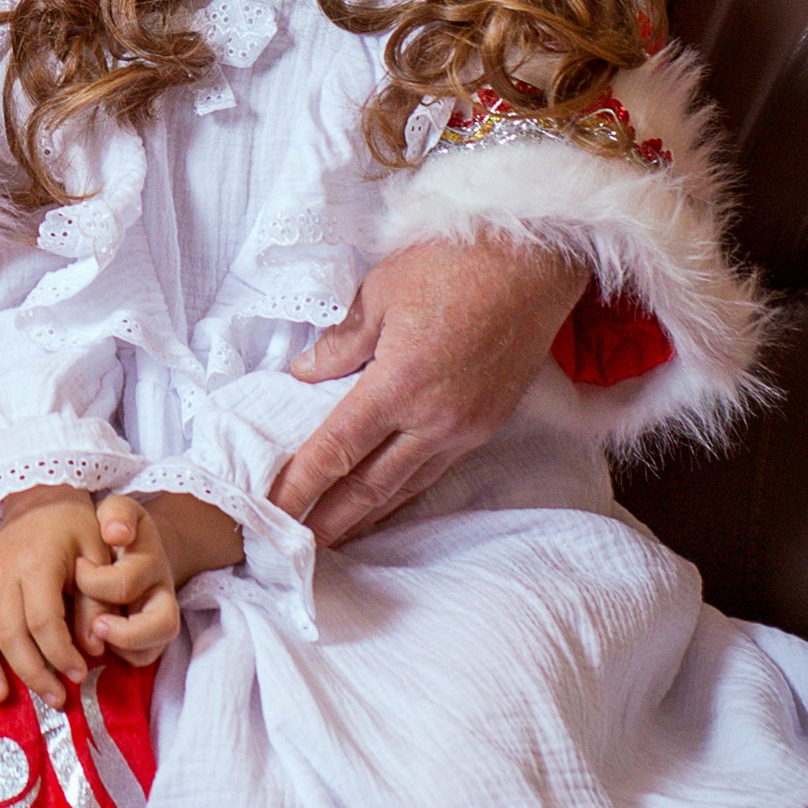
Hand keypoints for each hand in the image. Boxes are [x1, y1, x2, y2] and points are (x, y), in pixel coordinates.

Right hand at [0, 487, 100, 708]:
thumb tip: (93, 648)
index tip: (78, 675)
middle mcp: (3, 571)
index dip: (60, 654)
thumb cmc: (77, 528)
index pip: (44, 622)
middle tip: (54, 699)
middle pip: (10, 633)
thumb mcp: (98, 557)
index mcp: (38, 565)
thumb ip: (96, 602)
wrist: (45, 494)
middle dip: (32, 672)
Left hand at [74, 495, 179, 667]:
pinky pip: (140, 660)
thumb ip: (118, 514)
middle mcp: (160, 594)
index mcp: (150, 562)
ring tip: (94, 636)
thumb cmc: (115, 530)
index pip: (127, 581)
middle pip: (161, 625)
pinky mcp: (149, 638)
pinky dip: (120, 657)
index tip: (77, 568)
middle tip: (93, 624)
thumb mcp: (118, 512)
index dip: (96, 582)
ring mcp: (157, 618)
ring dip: (122, 648)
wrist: (133, 546)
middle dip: (120, 631)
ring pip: (153, 649)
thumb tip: (117, 534)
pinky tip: (98, 643)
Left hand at [271, 234, 589, 543]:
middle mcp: (433, 420)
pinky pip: (436, 471)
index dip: (298, 487)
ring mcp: (466, 428)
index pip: (335, 451)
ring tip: (332, 537)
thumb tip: (303, 374)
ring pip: (405, 486)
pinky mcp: (488, 425)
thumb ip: (340, 343)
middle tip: (291, 547)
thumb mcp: (381, 292)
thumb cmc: (455, 263)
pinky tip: (386, 503)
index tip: (269, 513)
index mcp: (399, 385)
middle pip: (369, 486)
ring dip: (366, 517)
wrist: (538, 260)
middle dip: (327, 521)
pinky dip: (404, 494)